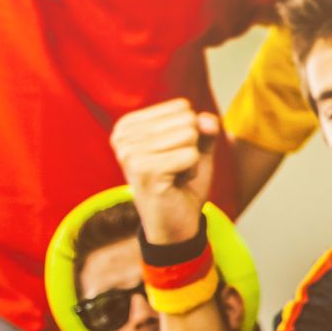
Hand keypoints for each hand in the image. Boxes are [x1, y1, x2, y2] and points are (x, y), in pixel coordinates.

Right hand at [110, 99, 218, 245]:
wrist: (175, 223)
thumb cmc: (182, 183)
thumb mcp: (197, 149)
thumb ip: (204, 128)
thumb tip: (208, 120)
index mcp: (129, 125)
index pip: (181, 107)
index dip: (190, 134)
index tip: (173, 155)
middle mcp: (123, 136)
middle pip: (186, 120)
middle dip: (192, 148)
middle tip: (175, 168)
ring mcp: (129, 152)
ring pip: (189, 136)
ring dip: (191, 160)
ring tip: (174, 175)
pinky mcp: (143, 169)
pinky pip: (191, 155)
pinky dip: (191, 171)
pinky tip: (175, 183)